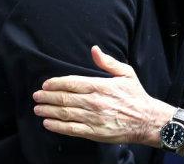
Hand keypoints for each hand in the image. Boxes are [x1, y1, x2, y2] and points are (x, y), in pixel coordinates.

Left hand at [33, 45, 174, 146]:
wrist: (147, 120)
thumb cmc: (136, 96)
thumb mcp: (126, 73)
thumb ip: (108, 62)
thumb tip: (94, 49)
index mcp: (101, 86)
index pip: (72, 83)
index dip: (56, 83)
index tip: (46, 84)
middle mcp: (96, 102)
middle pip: (65, 98)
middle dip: (47, 97)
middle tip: (36, 96)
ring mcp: (94, 118)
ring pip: (65, 113)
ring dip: (48, 110)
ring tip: (38, 108)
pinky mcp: (95, 132)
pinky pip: (71, 129)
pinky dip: (57, 126)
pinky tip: (48, 123)